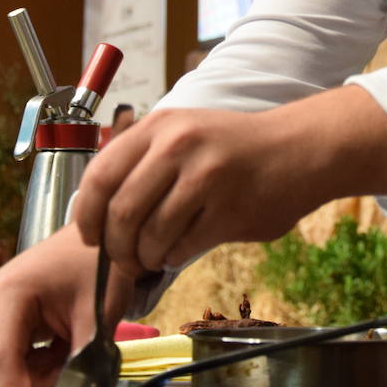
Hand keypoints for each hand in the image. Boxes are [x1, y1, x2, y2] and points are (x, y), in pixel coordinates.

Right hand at [0, 224, 134, 386]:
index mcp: (9, 294)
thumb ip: (84, 358)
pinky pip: (6, 357)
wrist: (94, 238)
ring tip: (68, 347)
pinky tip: (57, 343)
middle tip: (73, 364)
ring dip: (35, 372)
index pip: (3, 362)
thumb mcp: (99, 312)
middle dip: (33, 381)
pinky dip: (33, 362)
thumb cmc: (98, 264)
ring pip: (0, 368)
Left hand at [73, 84, 386, 275]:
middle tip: (123, 259)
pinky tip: (181, 249)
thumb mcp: (185, 132)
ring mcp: (205, 177)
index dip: (87, 214)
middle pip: (121, 213)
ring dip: (146, 257)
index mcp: (161, 126)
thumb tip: (99, 213)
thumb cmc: (238, 147)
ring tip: (153, 256)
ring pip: (150, 236)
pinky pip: (182, 247)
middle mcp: (178, 146)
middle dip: (116, 248)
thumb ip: (144, 162)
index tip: (89, 235)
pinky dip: (174, 257)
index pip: (100, 176)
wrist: (300, 149)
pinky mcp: (228, 210)